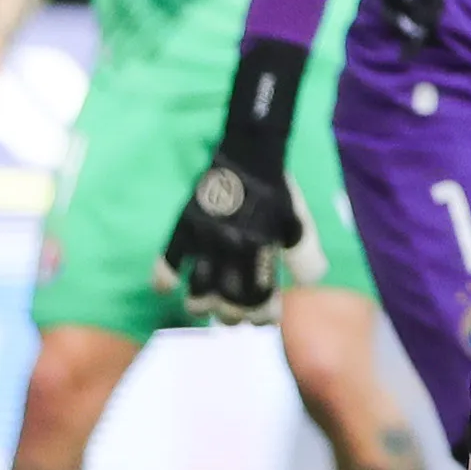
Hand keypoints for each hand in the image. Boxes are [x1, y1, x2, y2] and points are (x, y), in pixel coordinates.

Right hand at [158, 160, 322, 324]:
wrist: (249, 152)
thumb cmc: (277, 190)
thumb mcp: (299, 221)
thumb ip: (305, 254)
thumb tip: (308, 284)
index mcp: (261, 250)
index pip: (259, 298)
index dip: (264, 315)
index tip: (267, 317)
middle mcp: (232, 250)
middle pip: (227, 302)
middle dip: (233, 316)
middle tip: (236, 315)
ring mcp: (205, 238)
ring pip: (197, 289)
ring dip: (200, 305)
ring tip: (204, 308)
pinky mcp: (185, 225)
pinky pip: (167, 257)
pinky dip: (163, 277)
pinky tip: (165, 288)